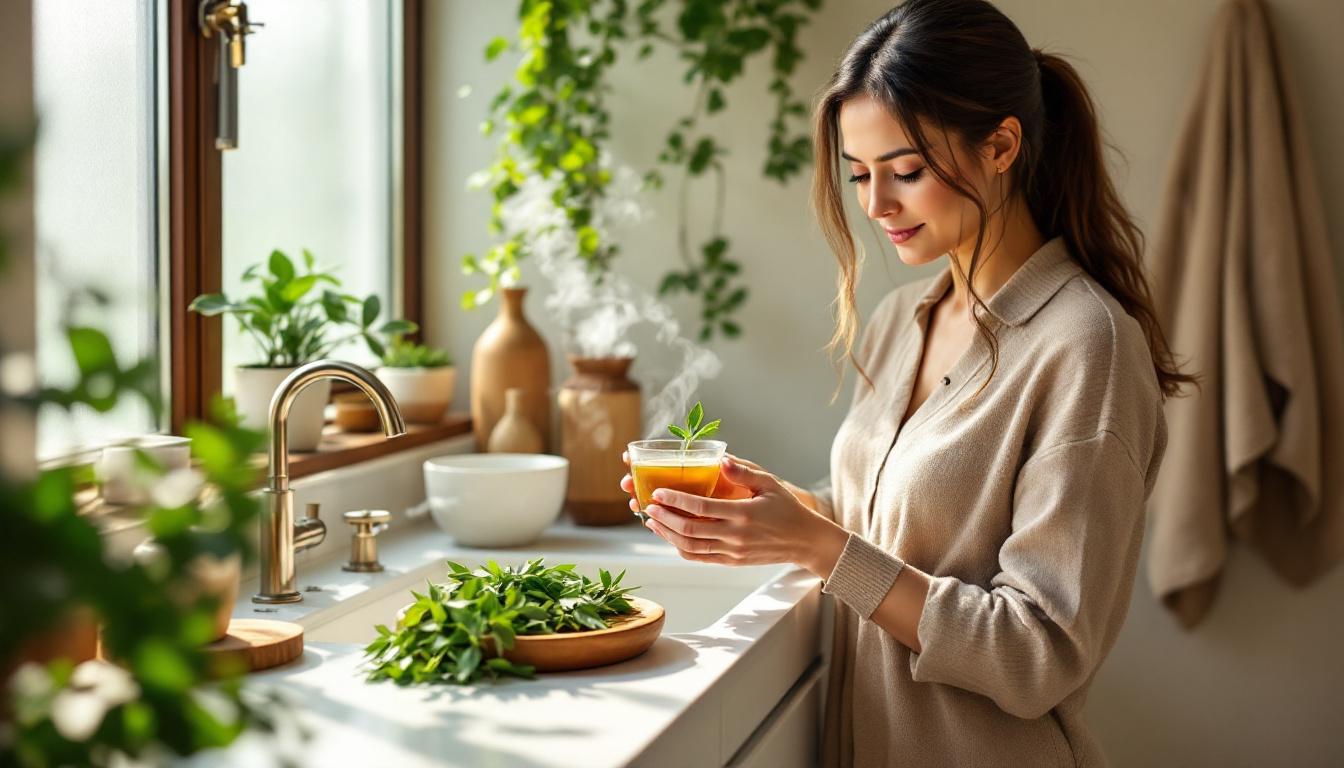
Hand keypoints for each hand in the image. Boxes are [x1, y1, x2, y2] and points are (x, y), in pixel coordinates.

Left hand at [634, 456, 838, 568]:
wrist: (804, 541)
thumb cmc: (787, 508)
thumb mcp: (770, 484)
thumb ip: (744, 472)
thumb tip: (722, 459)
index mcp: (743, 514)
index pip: (701, 508)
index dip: (676, 500)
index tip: (659, 492)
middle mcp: (735, 536)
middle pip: (689, 530)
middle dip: (664, 518)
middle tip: (647, 505)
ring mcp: (732, 552)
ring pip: (690, 547)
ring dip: (667, 535)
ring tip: (652, 521)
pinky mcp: (731, 562)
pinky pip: (700, 558)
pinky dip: (680, 548)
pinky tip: (669, 536)